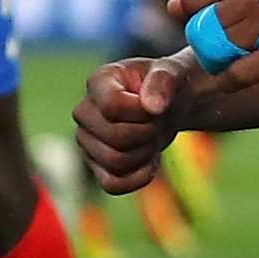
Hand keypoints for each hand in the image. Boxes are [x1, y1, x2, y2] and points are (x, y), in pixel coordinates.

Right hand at [71, 55, 213, 193]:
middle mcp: (84, 110)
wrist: (167, 106)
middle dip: (148, 134)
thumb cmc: (168, 85)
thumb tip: (152, 107)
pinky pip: (112, 185)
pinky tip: (149, 161)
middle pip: (115, 138)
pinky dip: (137, 178)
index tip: (156, 105)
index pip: (111, 107)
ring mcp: (86, 139)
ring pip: (115, 162)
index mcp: (98, 81)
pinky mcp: (95, 164)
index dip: (142, 113)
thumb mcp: (174, 72)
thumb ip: (164, 81)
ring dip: (145, 154)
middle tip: (158, 122)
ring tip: (152, 137)